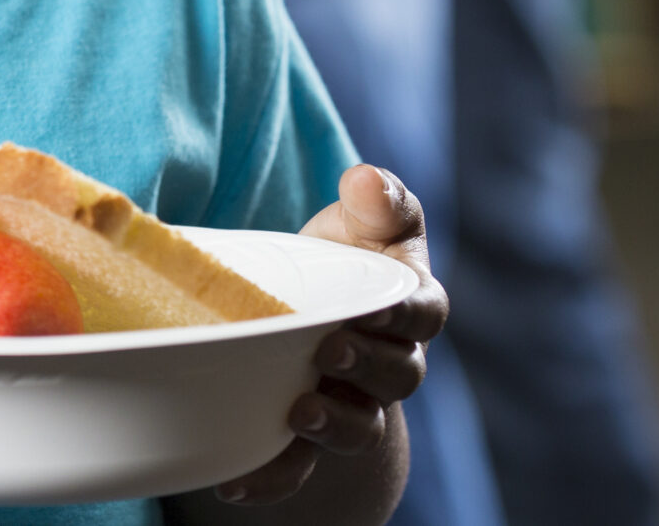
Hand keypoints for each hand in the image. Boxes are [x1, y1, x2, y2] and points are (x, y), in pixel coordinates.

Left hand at [214, 165, 444, 506]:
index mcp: (410, 310)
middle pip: (397, 376)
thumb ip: (379, 198)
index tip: (374, 305)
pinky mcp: (310, 437)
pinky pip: (298, 467)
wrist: (317, 309)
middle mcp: (392, 365)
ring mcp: (354, 405)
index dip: (405, 315)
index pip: (424, 315)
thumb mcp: (364, 218)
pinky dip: (271, 477)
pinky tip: (233, 481)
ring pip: (358, 427)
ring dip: (334, 424)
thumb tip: (368, 177)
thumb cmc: (347, 253)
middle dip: (367, 365)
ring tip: (300, 410)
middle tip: (331, 350)